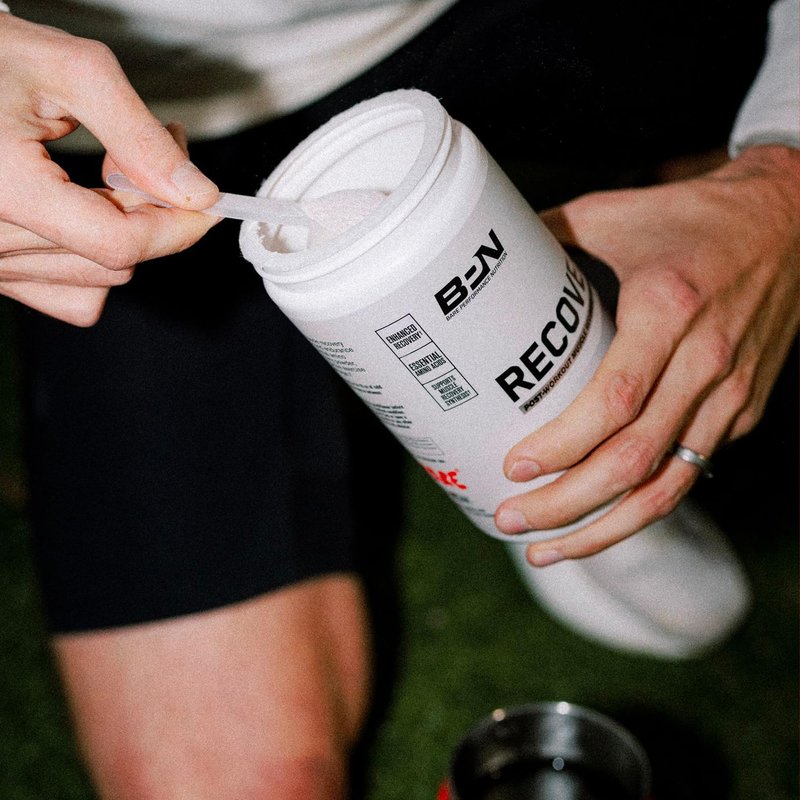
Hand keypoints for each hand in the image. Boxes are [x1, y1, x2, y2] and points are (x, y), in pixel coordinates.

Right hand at [0, 13, 219, 325]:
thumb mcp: (71, 72)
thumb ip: (138, 136)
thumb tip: (195, 192)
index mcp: (6, 191)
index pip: (120, 243)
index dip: (178, 226)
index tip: (207, 202)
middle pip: (114, 262)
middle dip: (153, 216)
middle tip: (154, 158)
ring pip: (97, 283)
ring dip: (124, 237)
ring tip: (108, 177)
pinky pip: (68, 297)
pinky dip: (93, 263)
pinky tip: (84, 216)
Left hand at [495, 144, 799, 563]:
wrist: (793, 221)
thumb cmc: (695, 217)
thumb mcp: (614, 213)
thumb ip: (546, 238)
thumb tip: (480, 262)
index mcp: (669, 311)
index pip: (615, 400)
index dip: (563, 445)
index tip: (514, 467)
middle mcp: (706, 362)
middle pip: (634, 461)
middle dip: (567, 505)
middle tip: (511, 520)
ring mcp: (731, 394)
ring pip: (667, 488)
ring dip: (604, 530)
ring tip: (548, 551)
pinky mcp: (743, 411)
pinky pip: (688, 472)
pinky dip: (641, 505)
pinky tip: (599, 519)